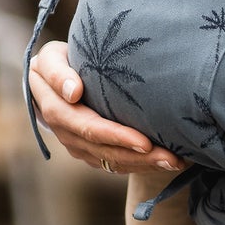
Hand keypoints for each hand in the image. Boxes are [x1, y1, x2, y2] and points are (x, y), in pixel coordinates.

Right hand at [27, 40, 185, 175]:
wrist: (49, 83)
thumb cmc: (57, 64)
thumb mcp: (50, 60)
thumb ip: (57, 72)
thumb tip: (74, 92)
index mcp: (57, 112)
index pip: (90, 128)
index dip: (118, 137)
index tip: (145, 142)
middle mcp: (68, 136)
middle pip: (106, 151)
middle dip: (140, 157)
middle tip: (171, 158)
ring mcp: (79, 147)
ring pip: (113, 162)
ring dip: (145, 165)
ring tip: (175, 162)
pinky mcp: (91, 153)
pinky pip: (116, 163)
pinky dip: (140, 164)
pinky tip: (164, 162)